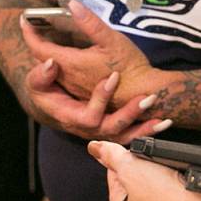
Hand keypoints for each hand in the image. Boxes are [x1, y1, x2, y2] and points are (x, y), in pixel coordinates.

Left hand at [21, 0, 160, 107]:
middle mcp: (68, 79)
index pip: (40, 48)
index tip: (24, 20)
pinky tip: (67, 60)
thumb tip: (73, 4)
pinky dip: (58, 66)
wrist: (144, 93)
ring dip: (46, 55)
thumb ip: (90, 23)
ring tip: (48, 41)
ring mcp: (76, 89)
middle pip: (42, 60)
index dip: (29, 33)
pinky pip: (63, 79)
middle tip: (34, 28)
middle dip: (35, 43)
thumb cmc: (129, 66)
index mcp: (71, 64)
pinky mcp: (85, 94)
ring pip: (52, 71)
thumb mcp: (111, 39)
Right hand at [25, 56, 171, 142]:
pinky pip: (130, 135)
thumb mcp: (36, 81)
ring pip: (124, 137)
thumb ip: (41, 74)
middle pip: (110, 129)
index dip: (100, 99)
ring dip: (144, 128)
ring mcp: (100, 131)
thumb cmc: (44, 89)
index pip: (88, 115)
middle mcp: (87, 128)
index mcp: (70, 116)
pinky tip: (163, 122)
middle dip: (130, 115)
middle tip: (147, 98)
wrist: (50, 103)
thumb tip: (50, 63)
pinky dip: (147, 131)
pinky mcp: (111, 129)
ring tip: (162, 119)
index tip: (113, 77)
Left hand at [88, 140, 200, 200]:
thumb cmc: (167, 196)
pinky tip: (177, 165)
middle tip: (151, 148)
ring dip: (158, 160)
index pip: (112, 170)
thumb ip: (112, 157)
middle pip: (134, 170)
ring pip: (154, 172)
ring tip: (165, 158)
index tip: (131, 142)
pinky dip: (173, 168)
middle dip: (141, 156)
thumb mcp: (132, 170)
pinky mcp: (178, 200)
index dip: (121, 153)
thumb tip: (93, 145)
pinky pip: (170, 177)